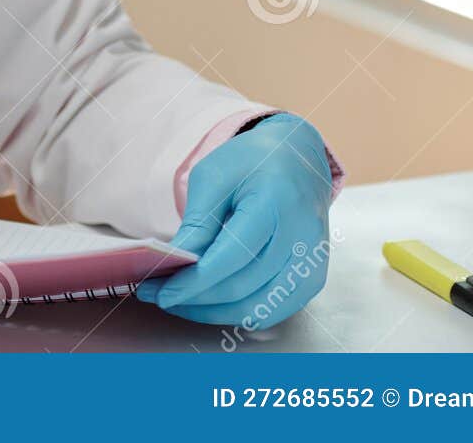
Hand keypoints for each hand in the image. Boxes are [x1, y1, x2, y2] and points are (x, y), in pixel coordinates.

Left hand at [135, 113, 332, 327]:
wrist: (298, 158)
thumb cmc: (252, 162)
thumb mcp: (213, 177)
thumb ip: (197, 224)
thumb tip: (173, 266)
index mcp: (277, 203)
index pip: (232, 257)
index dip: (194, 281)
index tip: (160, 292)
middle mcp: (303, 238)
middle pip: (243, 288)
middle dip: (195, 299)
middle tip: (160, 296)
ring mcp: (312, 263)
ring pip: (258, 310)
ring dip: (213, 313)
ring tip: (181, 302)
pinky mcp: (312, 279)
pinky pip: (272, 311)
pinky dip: (237, 313)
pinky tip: (210, 304)